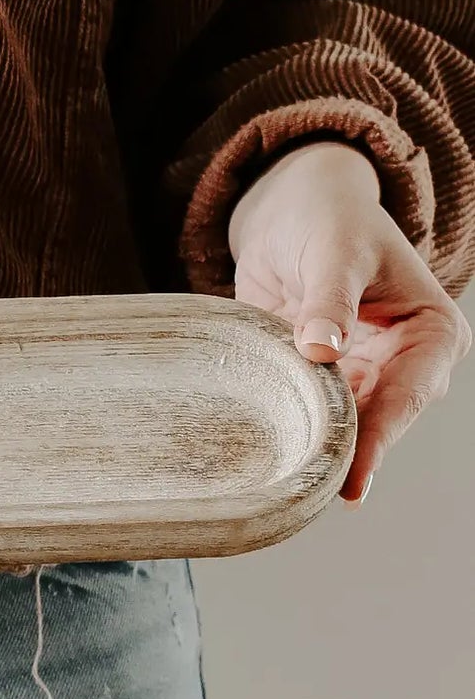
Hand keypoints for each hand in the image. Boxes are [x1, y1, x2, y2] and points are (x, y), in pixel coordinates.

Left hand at [227, 139, 470, 504]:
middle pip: (377, 421)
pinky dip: (288, 425)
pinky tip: (265, 452)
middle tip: (309, 490)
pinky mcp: (317, 375)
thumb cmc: (330, 219)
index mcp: (432, 334)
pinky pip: (306, 408)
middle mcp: (403, 363)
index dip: (379, 437)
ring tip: (287, 484)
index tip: (353, 478)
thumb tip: (320, 351)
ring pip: (342, 422)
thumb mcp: (335, 251)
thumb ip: (329, 301)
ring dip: (315, 445)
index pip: (408, 395)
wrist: (292, 208)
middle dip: (346, 452)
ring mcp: (360, 373)